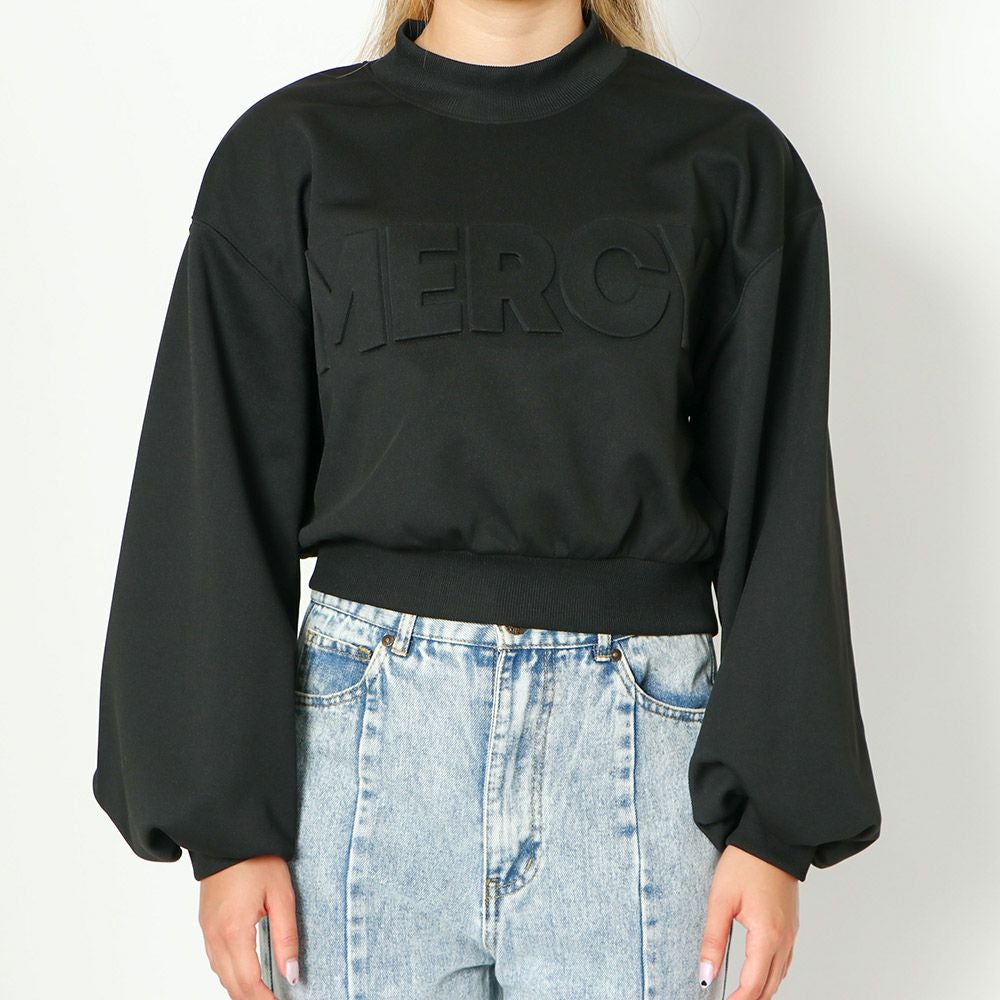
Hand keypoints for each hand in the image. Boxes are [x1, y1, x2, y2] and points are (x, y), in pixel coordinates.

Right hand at [199, 855, 299, 997]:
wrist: (229, 836)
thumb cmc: (257, 859)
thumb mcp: (281, 895)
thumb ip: (287, 936)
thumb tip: (292, 973)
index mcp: (234, 930)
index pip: (248, 982)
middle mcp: (215, 936)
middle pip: (232, 984)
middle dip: (252, 998)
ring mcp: (207, 931)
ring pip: (221, 975)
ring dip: (240, 988)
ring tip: (263, 993)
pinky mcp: (206, 924)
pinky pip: (215, 960)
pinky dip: (230, 973)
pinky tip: (244, 972)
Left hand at [698, 844, 798, 998]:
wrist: (770, 838)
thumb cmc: (744, 863)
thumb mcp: (720, 899)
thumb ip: (712, 939)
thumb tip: (705, 973)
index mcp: (767, 934)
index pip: (753, 984)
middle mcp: (784, 938)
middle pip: (769, 985)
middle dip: (750, 998)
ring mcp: (791, 932)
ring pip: (779, 975)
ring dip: (761, 989)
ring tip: (740, 993)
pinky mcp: (792, 925)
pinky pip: (785, 959)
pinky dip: (770, 973)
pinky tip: (758, 972)